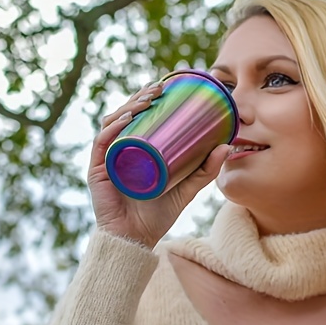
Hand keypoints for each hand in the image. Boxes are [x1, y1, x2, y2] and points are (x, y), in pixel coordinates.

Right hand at [87, 82, 230, 248]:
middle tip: (160, 87)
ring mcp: (108, 158)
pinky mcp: (98, 170)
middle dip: (140, 97)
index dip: (149, 98)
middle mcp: (120, 150)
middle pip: (126, 115)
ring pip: (113, 122)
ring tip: (147, 99)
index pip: (140, 117)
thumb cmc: (157, 215)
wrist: (136, 240)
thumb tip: (227, 146)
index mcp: (137, 150)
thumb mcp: (186, 188)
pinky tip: (127, 118)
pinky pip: (102, 143)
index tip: (166, 84)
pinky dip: (113, 128)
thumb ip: (205, 170)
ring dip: (128, 106)